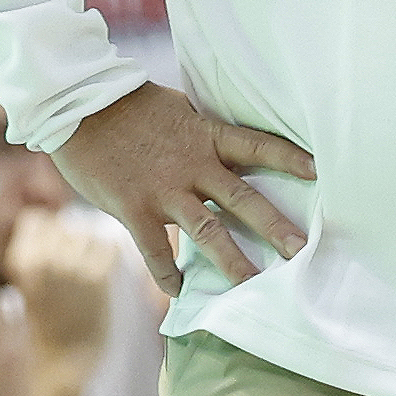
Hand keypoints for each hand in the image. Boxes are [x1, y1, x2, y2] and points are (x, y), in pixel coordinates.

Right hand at [8, 206, 127, 369]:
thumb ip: (38, 250)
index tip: (51, 248)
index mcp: (22, 261)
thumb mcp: (28, 282)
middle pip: (63, 223)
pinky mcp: (100, 278)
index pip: (35, 218)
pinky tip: (102, 271)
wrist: (64, 359)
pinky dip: (110, 255)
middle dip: (68, 239)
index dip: (46, 230)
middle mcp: (45, 260)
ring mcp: (73, 267)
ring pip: (88, 233)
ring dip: (90, 247)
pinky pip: (111, 246)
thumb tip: (59, 219)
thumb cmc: (46, 320)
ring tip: (85, 271)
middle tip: (71, 265)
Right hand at [54, 83, 310, 293]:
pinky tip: (179, 292)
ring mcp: (163, 190)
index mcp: (204, 136)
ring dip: (232, 260)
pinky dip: (167, 274)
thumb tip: (218, 138)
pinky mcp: (134, 208)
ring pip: (207, 230)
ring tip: (254, 285)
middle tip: (304, 250)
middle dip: (275, 226)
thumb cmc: (125, 104)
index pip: (257, 146)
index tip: (319, 171)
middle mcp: (192, 165)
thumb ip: (200, 130)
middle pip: (243, 198)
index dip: (289, 158)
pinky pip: (154, 250)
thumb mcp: (175, 108)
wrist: (76, 103)